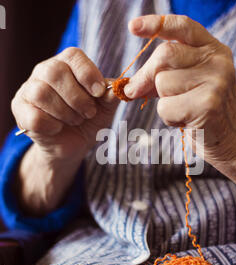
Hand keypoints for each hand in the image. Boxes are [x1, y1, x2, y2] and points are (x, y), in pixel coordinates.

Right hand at [12, 47, 117, 161]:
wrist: (74, 143)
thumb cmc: (89, 120)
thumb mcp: (105, 107)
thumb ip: (111, 95)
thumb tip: (121, 86)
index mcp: (67, 65)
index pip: (73, 56)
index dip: (88, 73)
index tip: (99, 93)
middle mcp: (45, 72)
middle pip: (55, 72)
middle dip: (78, 98)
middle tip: (89, 113)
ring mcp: (29, 90)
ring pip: (42, 93)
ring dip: (66, 113)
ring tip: (75, 121)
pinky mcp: (21, 111)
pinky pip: (35, 116)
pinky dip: (52, 125)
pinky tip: (58, 128)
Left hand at [125, 14, 235, 164]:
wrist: (233, 140)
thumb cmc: (204, 112)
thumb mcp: (187, 85)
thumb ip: (164, 75)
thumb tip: (129, 85)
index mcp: (213, 50)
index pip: (183, 27)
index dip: (156, 24)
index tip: (132, 27)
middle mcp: (217, 61)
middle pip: (164, 55)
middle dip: (144, 76)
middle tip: (135, 91)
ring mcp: (216, 81)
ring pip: (163, 83)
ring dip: (163, 102)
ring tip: (182, 110)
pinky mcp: (208, 104)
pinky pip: (166, 107)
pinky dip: (168, 118)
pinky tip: (186, 121)